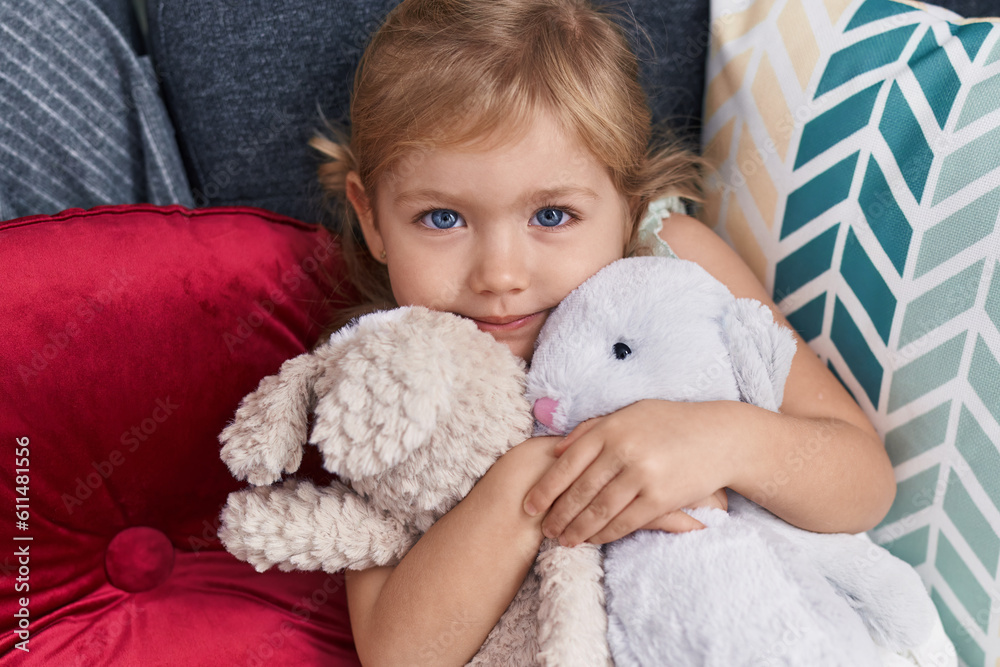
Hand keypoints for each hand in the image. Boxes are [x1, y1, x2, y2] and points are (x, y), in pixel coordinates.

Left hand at [521, 400, 736, 546]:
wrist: (719, 436)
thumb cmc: (670, 422)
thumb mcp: (629, 413)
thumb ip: (592, 429)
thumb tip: (556, 449)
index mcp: (610, 429)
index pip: (566, 464)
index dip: (545, 489)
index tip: (529, 506)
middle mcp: (622, 451)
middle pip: (579, 491)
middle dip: (558, 515)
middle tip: (543, 530)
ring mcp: (641, 476)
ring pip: (599, 511)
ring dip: (578, 530)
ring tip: (563, 540)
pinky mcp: (660, 498)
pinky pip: (625, 522)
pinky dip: (605, 534)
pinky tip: (593, 539)